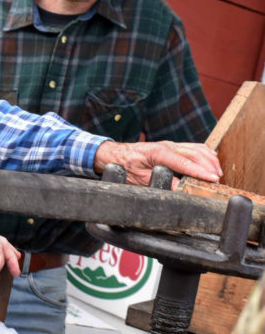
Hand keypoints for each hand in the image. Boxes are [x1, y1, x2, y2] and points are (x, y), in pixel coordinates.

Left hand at [93, 140, 221, 187]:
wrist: (114, 154)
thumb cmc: (125, 165)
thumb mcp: (139, 178)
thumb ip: (160, 182)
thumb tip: (179, 188)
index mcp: (158, 153)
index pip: (185, 162)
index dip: (200, 171)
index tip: (213, 180)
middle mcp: (167, 146)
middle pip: (195, 154)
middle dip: (209, 167)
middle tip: (218, 181)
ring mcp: (170, 144)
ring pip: (197, 148)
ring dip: (210, 160)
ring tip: (218, 174)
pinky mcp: (172, 146)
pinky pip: (193, 147)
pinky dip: (205, 154)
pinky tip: (211, 162)